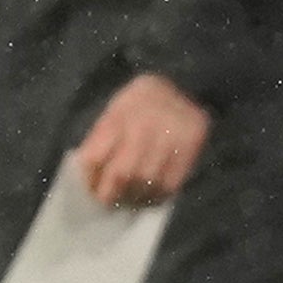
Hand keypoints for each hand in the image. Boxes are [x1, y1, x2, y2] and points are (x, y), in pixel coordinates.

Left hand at [73, 72, 210, 205]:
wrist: (182, 79)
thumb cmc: (139, 101)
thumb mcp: (114, 110)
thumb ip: (100, 141)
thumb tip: (89, 179)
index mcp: (119, 113)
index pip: (96, 158)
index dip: (90, 180)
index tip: (90, 191)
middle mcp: (145, 123)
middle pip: (123, 174)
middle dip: (112, 194)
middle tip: (109, 202)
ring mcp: (172, 134)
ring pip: (148, 182)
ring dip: (135, 199)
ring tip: (130, 201)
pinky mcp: (193, 143)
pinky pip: (172, 182)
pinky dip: (159, 195)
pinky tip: (151, 196)